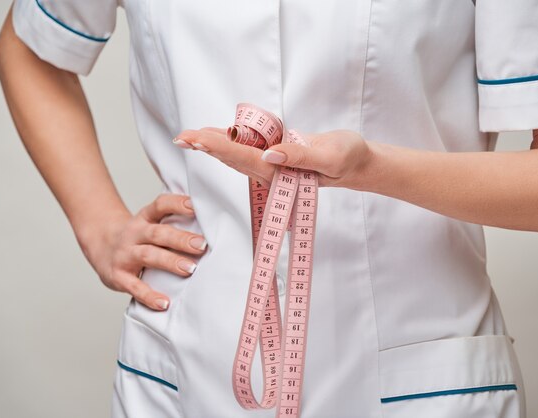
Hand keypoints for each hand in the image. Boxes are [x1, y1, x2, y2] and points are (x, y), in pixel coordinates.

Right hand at [82, 194, 207, 310]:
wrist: (99, 246)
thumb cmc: (137, 237)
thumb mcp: (149, 223)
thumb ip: (172, 224)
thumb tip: (210, 227)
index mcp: (144, 219)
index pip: (160, 206)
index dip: (176, 204)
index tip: (194, 206)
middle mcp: (134, 234)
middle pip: (158, 233)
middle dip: (181, 239)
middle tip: (202, 245)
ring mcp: (125, 255)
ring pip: (149, 255)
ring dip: (170, 262)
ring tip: (190, 269)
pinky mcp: (118, 276)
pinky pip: (134, 287)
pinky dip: (149, 295)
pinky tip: (164, 302)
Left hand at [173, 128, 373, 189]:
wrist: (356, 164)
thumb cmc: (348, 158)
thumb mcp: (331, 156)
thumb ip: (301, 156)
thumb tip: (270, 154)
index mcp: (282, 172)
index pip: (244, 158)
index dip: (219, 147)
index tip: (197, 139)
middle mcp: (272, 171)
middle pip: (233, 158)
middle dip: (206, 147)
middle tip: (181, 138)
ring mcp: (272, 165)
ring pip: (236, 154)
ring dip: (213, 145)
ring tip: (189, 137)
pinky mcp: (276, 155)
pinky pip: (247, 148)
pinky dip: (229, 141)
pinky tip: (215, 135)